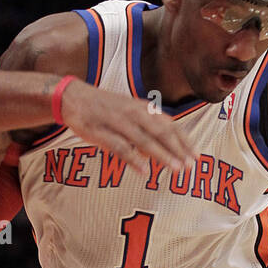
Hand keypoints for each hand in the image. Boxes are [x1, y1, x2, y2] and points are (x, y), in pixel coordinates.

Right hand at [60, 80, 195, 176]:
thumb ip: (147, 128)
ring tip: (175, 169)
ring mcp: (116, 122)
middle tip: (189, 166)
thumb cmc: (104, 108)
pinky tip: (144, 171)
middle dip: (177, 149)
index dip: (184, 140)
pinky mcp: (100, 131)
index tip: (196, 156)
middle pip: (161, 131)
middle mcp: (133, 113)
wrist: (72, 96)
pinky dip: (133, 159)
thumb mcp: (130, 112)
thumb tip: (163, 148)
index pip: (169, 124)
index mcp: (142, 108)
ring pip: (144, 140)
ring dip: (161, 155)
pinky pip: (119, 147)